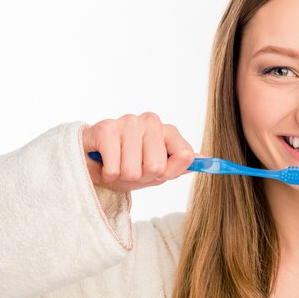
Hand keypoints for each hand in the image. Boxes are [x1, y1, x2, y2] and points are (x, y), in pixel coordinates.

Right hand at [81, 112, 199, 191]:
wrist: (92, 163)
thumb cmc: (128, 165)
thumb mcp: (158, 171)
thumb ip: (181, 165)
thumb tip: (206, 161)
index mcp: (168, 131)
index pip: (186, 156)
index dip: (169, 172)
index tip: (157, 172)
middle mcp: (151, 121)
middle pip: (157, 167)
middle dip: (142, 176)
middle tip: (131, 168)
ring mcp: (128, 122)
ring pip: (134, 170)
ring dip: (122, 176)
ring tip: (117, 165)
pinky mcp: (106, 128)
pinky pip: (115, 168)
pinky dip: (108, 174)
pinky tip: (104, 162)